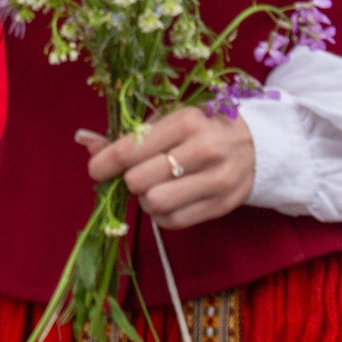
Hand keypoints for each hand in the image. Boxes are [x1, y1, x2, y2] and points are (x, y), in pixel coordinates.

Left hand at [77, 107, 255, 229]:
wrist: (258, 145)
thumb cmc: (202, 128)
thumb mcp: (169, 120)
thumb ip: (128, 134)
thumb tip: (84, 140)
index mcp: (186, 121)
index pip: (131, 149)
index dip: (105, 163)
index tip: (96, 169)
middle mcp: (204, 149)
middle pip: (139, 181)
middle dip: (129, 180)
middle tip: (135, 174)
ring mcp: (216, 180)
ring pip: (155, 204)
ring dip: (145, 199)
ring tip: (154, 186)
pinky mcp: (222, 206)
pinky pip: (173, 222)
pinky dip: (162, 215)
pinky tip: (169, 199)